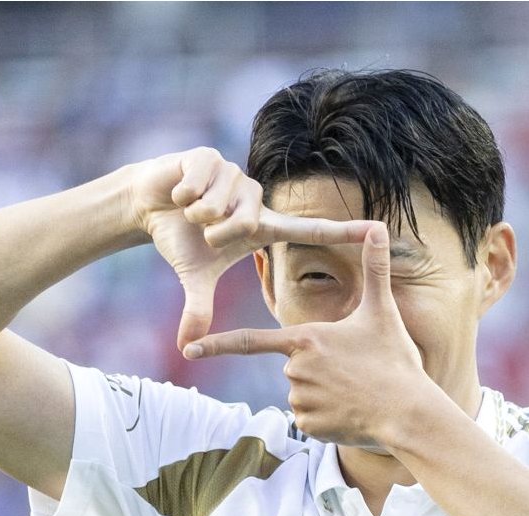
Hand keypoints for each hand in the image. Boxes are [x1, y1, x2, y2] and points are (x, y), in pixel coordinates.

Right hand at [128, 147, 372, 348]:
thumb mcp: (195, 275)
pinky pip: (198, 186)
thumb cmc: (181, 239)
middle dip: (214, 232)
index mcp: (263, 225)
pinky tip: (180, 191)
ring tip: (191, 208)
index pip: (312, 230)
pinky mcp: (211, 156)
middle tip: (202, 229)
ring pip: (219, 205)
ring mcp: (236, 174)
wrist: (150, 205)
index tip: (378, 229)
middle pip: (244, 222)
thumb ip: (198, 309)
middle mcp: (257, 198)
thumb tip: (186, 347)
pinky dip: (183, 195)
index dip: (345, 231)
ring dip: (196, 213)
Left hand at [183, 223, 429, 447]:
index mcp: (305, 340)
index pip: (251, 341)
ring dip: (325, 394)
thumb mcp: (383, 312)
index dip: (217, 345)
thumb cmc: (394, 360)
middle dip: (319, 370)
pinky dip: (328, 417)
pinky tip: (351, 413)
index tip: (188, 350)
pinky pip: (310, 418)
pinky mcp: (310, 426)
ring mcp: (300, 400)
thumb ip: (375, 269)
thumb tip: (378, 226)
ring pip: (303, 394)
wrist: (409, 413)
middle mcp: (295, 370)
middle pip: (294, 368)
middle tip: (355, 372)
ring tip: (357, 393)